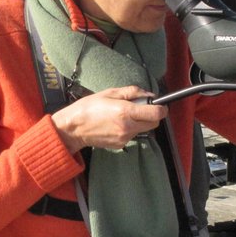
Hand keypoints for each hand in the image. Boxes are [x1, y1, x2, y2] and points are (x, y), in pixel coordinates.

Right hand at [49, 85, 167, 153]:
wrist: (74, 129)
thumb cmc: (88, 108)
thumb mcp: (110, 93)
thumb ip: (132, 92)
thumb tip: (148, 95)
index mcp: (126, 112)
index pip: (156, 114)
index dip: (161, 109)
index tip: (159, 105)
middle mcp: (128, 127)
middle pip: (154, 124)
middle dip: (152, 116)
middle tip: (140, 109)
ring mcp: (125, 138)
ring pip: (143, 130)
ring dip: (139, 122)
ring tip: (122, 115)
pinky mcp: (120, 145)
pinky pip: (132, 135)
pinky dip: (129, 129)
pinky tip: (115, 124)